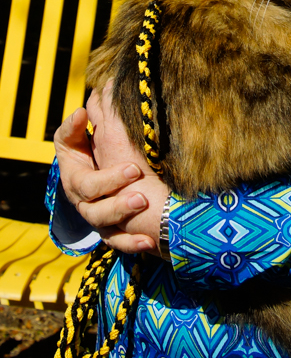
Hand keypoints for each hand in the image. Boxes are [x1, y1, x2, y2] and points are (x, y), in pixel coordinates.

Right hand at [54, 80, 168, 254]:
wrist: (84, 167)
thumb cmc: (81, 148)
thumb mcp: (74, 136)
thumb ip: (76, 126)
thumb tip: (81, 112)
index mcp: (74, 181)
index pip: (88, 186)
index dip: (109, 180)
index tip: (134, 170)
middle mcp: (84, 204)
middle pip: (96, 211)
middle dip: (119, 205)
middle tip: (142, 197)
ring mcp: (97, 219)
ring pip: (107, 230)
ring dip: (126, 223)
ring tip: (147, 213)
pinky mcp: (110, 231)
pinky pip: (119, 243)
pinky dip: (132, 244)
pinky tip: (149, 243)